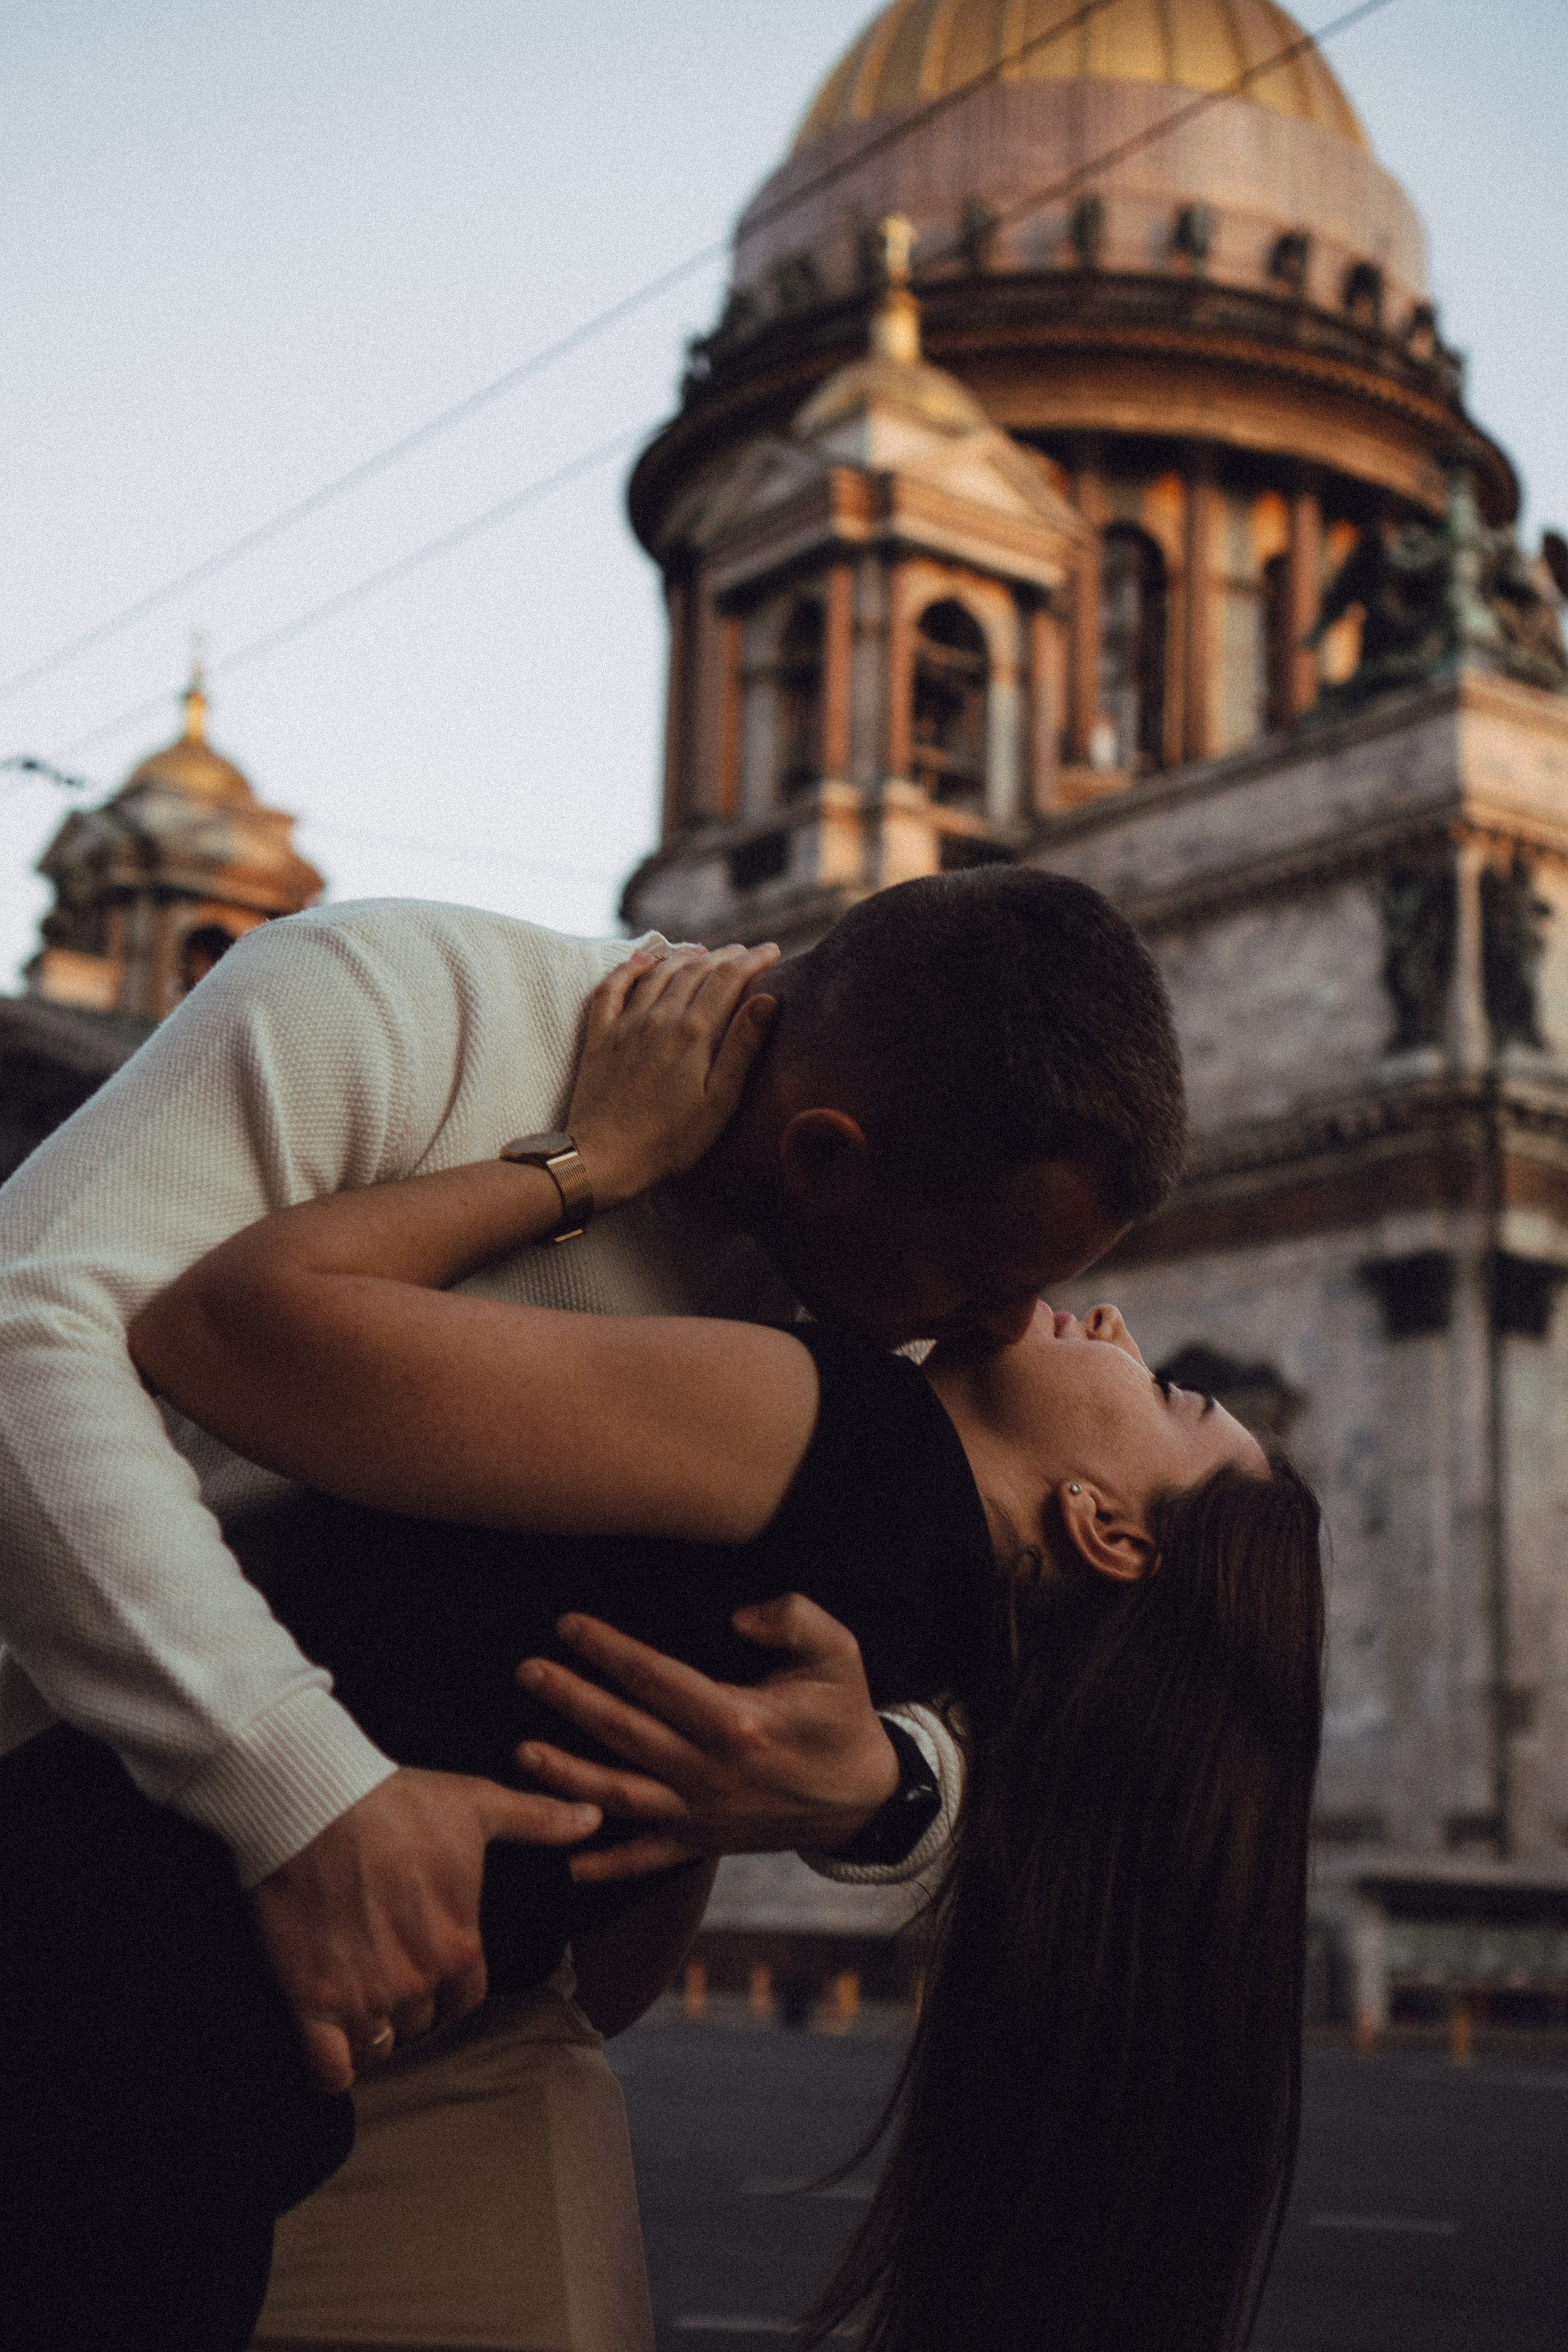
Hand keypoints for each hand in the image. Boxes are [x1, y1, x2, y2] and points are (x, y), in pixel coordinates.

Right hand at [247, 1767, 599, 2091]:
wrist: (315, 1803)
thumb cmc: (399, 1801)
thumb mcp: (478, 1804)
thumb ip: (538, 1820)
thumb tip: (593, 1817)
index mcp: (459, 1946)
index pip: (465, 2000)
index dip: (448, 1985)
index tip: (426, 1963)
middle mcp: (417, 1982)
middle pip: (419, 2024)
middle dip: (406, 2004)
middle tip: (382, 1971)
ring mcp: (364, 1997)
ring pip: (377, 2048)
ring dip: (369, 2031)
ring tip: (354, 1997)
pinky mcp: (312, 2002)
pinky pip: (330, 2070)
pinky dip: (332, 2066)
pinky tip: (329, 2041)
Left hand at [513, 1596, 900, 1882]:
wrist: (865, 1797)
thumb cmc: (844, 1716)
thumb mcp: (839, 1653)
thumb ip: (794, 1617)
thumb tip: (739, 1616)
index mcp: (740, 1720)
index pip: (657, 1678)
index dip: (608, 1651)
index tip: (568, 1627)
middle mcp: (712, 1771)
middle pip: (626, 1732)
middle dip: (571, 1700)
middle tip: (528, 1672)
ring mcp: (704, 1813)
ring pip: (621, 1795)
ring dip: (567, 1774)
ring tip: (522, 1752)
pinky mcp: (704, 1842)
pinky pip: (646, 1858)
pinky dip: (605, 1863)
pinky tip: (565, 1860)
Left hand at [566, 942, 780, 1210]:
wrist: (604, 1158)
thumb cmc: (670, 1140)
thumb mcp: (719, 1101)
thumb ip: (741, 1047)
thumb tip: (766, 1000)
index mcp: (694, 1034)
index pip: (729, 979)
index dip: (754, 960)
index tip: (773, 950)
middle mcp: (659, 1018)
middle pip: (696, 970)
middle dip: (725, 955)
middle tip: (746, 951)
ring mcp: (626, 1024)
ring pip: (659, 972)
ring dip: (685, 956)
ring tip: (704, 951)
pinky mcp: (601, 1036)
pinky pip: (612, 987)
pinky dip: (630, 967)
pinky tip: (644, 959)